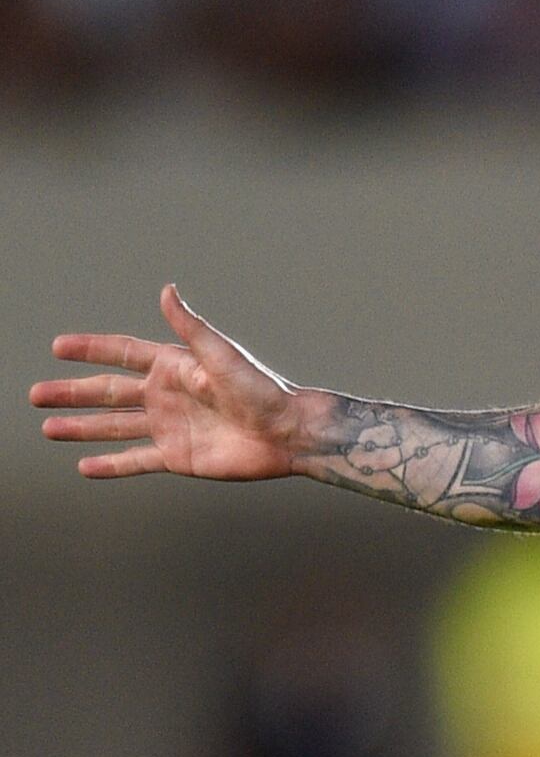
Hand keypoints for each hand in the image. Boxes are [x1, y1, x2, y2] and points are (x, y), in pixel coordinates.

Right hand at [33, 285, 311, 479]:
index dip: (91, 350)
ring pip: (114, 427)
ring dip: (81, 428)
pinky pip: (135, 461)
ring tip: (49, 428)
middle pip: (108, 393)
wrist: (287, 432)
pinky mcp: (177, 456)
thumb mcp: (220, 354)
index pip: (122, 354)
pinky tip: (85, 466)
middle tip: (35, 395)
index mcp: (175, 367)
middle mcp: (167, 396)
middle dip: (72, 393)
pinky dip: (111, 465)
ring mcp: (169, 427)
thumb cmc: (261, 388)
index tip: (58, 347)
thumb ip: (189, 327)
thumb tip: (166, 290)